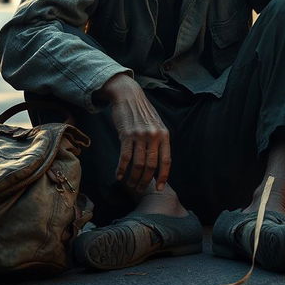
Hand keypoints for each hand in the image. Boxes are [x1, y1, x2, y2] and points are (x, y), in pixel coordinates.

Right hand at [95, 74, 170, 192]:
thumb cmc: (143, 112)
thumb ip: (159, 141)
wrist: (128, 95)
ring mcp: (140, 135)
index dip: (163, 177)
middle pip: (151, 166)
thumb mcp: (157, 124)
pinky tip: (119, 176)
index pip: (166, 161)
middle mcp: (154, 136)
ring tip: (130, 184)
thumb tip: (158, 165)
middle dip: (146, 181)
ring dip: (133, 178)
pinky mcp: (126, 135)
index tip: (159, 189)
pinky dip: (121, 169)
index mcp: (164, 134)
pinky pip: (125, 157)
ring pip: (138, 164)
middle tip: (140, 189)